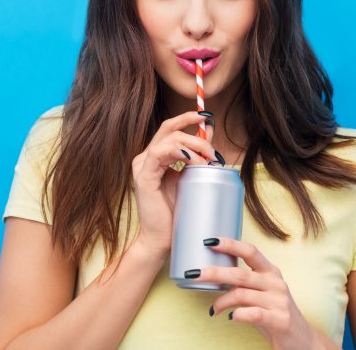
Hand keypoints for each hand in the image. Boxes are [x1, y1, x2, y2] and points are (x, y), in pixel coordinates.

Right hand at [131, 111, 215, 260]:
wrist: (162, 239)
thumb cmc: (175, 212)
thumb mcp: (190, 176)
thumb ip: (197, 155)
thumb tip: (210, 131)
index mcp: (155, 156)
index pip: (170, 128)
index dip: (188, 118)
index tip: (207, 116)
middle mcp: (145, 157)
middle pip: (170, 129)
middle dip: (196, 135)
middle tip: (214, 151)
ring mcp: (142, 166)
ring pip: (169, 138)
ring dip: (193, 145)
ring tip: (208, 160)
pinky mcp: (143, 176)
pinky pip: (159, 152)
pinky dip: (179, 152)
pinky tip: (193, 161)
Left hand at [191, 237, 323, 349]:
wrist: (301, 338)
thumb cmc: (275, 312)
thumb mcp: (262, 292)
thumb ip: (245, 282)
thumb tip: (214, 274)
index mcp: (270, 271)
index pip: (250, 251)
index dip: (230, 244)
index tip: (210, 241)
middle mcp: (275, 283)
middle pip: (240, 273)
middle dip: (214, 272)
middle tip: (194, 274)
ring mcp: (278, 301)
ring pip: (241, 294)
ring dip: (221, 301)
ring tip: (214, 309)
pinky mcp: (279, 320)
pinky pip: (252, 313)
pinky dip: (237, 314)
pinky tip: (231, 317)